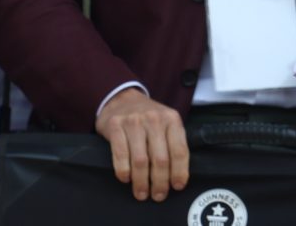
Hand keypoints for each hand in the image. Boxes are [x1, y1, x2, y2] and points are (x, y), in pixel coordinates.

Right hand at [94, 86, 189, 201]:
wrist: (122, 99)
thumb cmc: (148, 117)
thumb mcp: (166, 122)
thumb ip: (173, 142)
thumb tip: (178, 176)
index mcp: (172, 119)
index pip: (180, 150)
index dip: (180, 172)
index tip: (178, 187)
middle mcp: (154, 120)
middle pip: (160, 159)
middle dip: (160, 182)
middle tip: (158, 196)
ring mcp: (134, 122)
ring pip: (140, 160)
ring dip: (141, 182)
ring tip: (142, 193)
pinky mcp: (115, 126)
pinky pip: (120, 154)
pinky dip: (123, 171)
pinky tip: (126, 179)